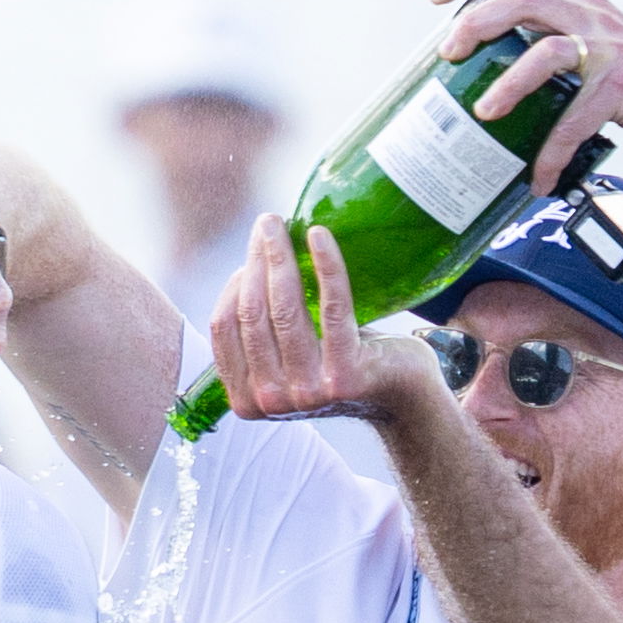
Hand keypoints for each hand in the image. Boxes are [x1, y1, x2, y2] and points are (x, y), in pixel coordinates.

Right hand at [214, 221, 439, 425]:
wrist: (397, 393)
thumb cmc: (338, 364)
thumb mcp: (286, 358)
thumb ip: (262, 329)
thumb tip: (251, 261)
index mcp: (248, 400)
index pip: (224, 327)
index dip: (235, 283)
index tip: (253, 252)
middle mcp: (272, 400)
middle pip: (252, 313)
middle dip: (258, 259)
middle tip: (268, 222)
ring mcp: (308, 392)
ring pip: (285, 308)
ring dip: (282, 256)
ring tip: (284, 224)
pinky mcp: (346, 374)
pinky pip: (331, 307)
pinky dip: (325, 265)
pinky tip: (319, 236)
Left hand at [429, 0, 622, 191]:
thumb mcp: (603, 47)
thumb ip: (561, 43)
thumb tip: (503, 69)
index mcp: (581, 0)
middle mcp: (593, 14)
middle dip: (474, 22)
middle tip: (448, 54)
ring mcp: (610, 49)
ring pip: (543, 51)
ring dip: (506, 84)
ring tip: (483, 114)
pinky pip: (574, 120)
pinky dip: (553, 153)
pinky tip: (540, 178)